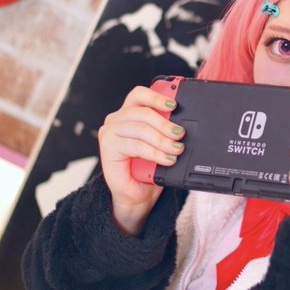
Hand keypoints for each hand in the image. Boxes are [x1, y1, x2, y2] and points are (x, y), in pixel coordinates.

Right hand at [97, 86, 185, 235]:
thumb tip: (181, 123)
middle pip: (143, 112)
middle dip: (165, 124)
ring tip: (176, 149)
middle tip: (180, 134)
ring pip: (140, 129)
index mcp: (128, 112)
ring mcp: (110, 133)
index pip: (140, 95)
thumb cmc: (148, 168)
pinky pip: (136, 146)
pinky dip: (155, 153)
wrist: (137, 194)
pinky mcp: (108, 148)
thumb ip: (165, 129)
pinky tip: (166, 159)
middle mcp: (116, 119)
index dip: (157, 97)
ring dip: (162, 140)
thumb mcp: (160, 143)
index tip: (175, 104)